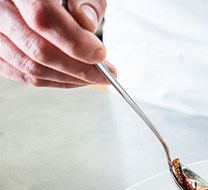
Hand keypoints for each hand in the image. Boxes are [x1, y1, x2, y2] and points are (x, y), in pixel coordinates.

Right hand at [0, 0, 115, 87]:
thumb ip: (85, 1)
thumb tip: (87, 25)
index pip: (43, 19)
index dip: (75, 42)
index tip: (100, 54)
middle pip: (37, 49)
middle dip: (77, 67)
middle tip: (104, 73)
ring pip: (29, 67)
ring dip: (67, 78)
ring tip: (93, 76)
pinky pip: (21, 74)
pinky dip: (52, 80)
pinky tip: (73, 78)